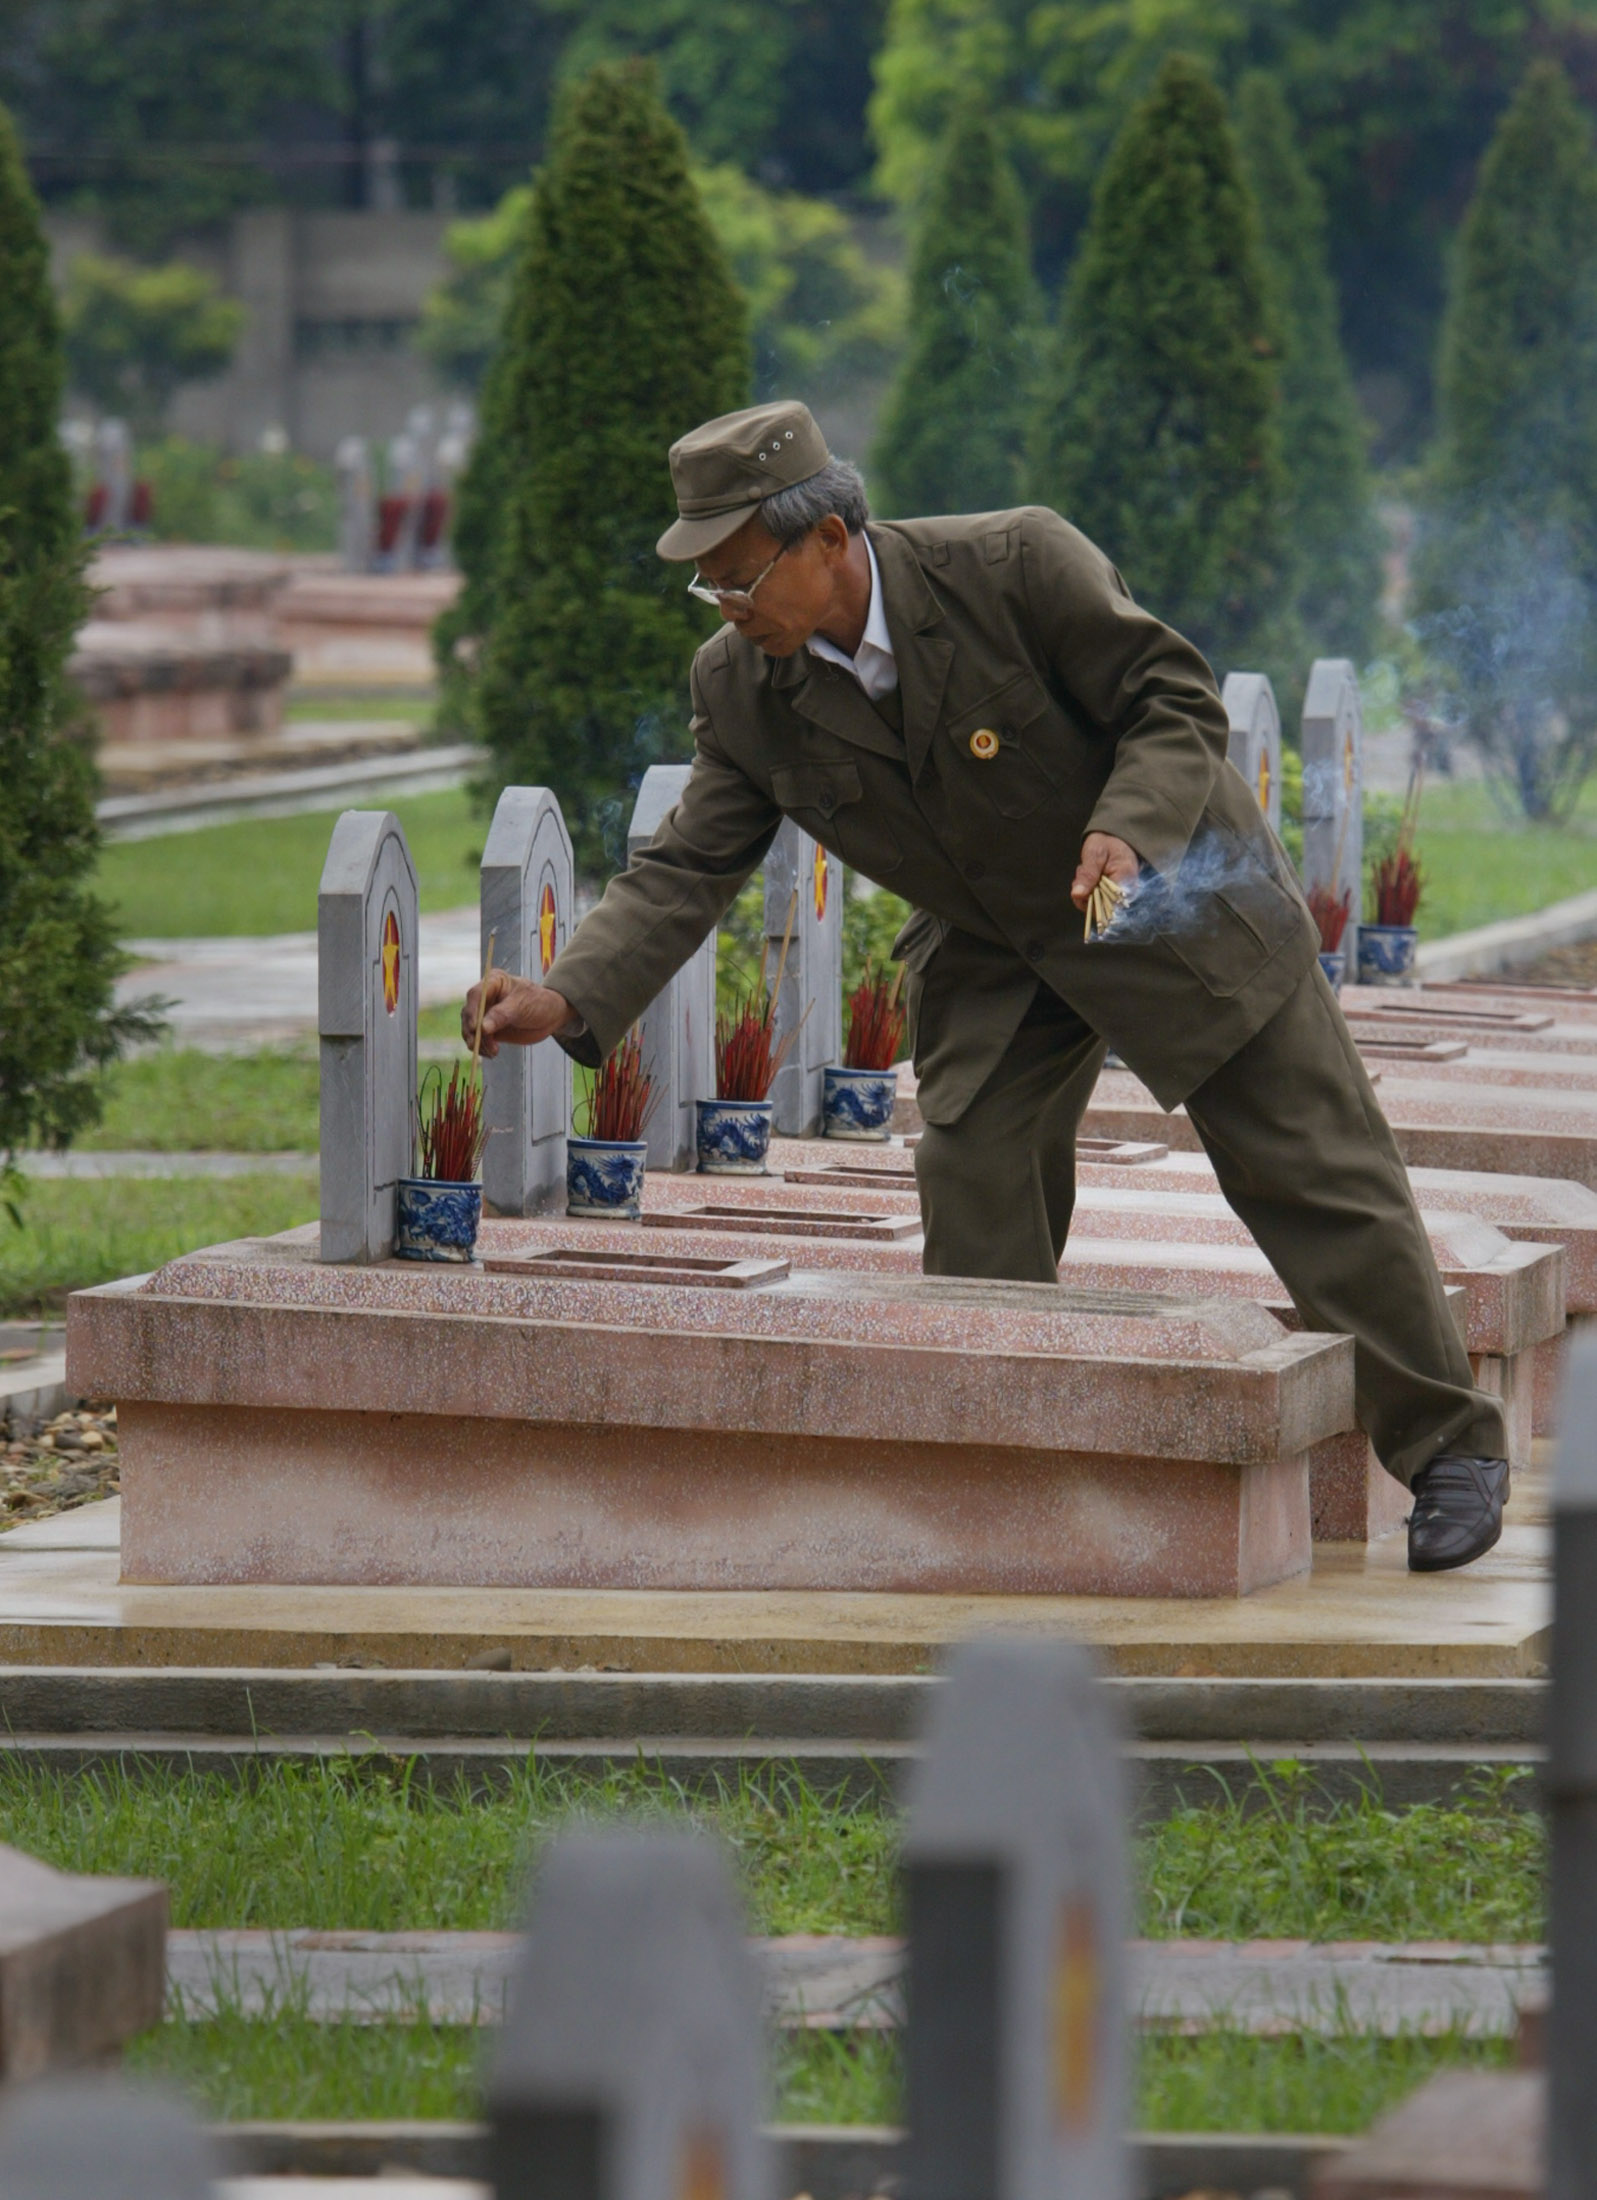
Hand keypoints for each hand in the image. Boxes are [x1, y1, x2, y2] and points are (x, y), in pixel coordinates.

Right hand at [461, 971, 575, 1058]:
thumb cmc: (538, 1002)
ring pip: (471, 1028)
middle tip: (478, 1045)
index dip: (472, 1012)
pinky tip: (491, 1053)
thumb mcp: (522, 1006)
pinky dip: (482, 1047)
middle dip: (472, 1031)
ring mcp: (485, 1013)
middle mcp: (485, 996)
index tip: (475, 1028)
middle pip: (469, 1013)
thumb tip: (482, 1028)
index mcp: (493, 982)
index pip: (475, 995)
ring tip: (492, 1051)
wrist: (550, 1016)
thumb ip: (501, 1015)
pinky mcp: (488, 1028)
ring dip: (477, 1042)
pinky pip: (479, 1039)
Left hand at [1071, 832, 1138, 911]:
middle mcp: (1126, 894)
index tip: (1081, 884)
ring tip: (1086, 872)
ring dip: (1085, 892)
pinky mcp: (1113, 898)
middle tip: (1083, 871)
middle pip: (1099, 909)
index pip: (1107, 906)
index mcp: (1126, 881)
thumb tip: (1077, 894)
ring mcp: (1120, 898)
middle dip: (1085, 893)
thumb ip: (1087, 874)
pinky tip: (1088, 878)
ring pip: (1095, 907)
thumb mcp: (1095, 854)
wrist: (1116, 840)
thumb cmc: (1107, 844)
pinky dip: (1087, 892)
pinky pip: (1096, 903)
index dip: (1090, 900)